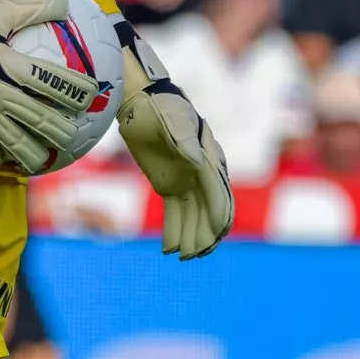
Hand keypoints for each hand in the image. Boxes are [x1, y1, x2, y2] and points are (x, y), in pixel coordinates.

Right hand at [0, 0, 98, 174]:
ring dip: (32, 154)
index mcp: (7, 65)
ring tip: (42, 158)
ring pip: (11, 145)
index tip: (92, 95)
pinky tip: (2, 163)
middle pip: (37, 120)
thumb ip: (33, 5)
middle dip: (61, 130)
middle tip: (73, 134)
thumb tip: (65, 1)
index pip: (51, 81)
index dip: (75, 90)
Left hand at [112, 19, 233, 258]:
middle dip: (205, 236)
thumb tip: (197, 161)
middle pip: (210, 212)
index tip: (212, 239)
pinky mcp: (170, 186)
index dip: (217, 218)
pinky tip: (168, 250)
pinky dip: (175, 232)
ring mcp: (187, 182)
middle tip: (193, 255)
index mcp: (209, 159)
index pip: (219, 194)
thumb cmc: (159, 107)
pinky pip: (176, 215)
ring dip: (191, 239)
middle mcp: (203, 174)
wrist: (140, 101)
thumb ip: (185, 140)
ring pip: (194, 218)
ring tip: (182, 257)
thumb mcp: (171, 120)